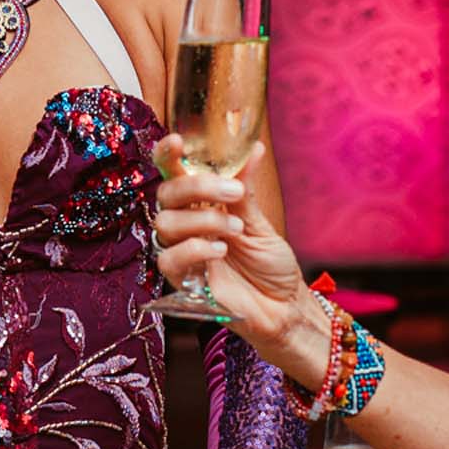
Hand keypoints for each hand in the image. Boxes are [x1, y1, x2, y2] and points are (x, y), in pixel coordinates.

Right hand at [152, 144, 317, 370]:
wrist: (284, 306)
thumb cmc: (271, 265)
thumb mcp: (260, 222)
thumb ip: (246, 190)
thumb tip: (253, 148)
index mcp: (202, 206)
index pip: (173, 175)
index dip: (167, 156)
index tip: (177, 142)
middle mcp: (187, 225)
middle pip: (165, 194)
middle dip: (197, 187)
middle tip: (234, 194)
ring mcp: (183, 252)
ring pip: (165, 223)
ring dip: (203, 220)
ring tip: (235, 230)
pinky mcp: (182, 280)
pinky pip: (169, 258)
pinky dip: (195, 249)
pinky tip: (221, 251)